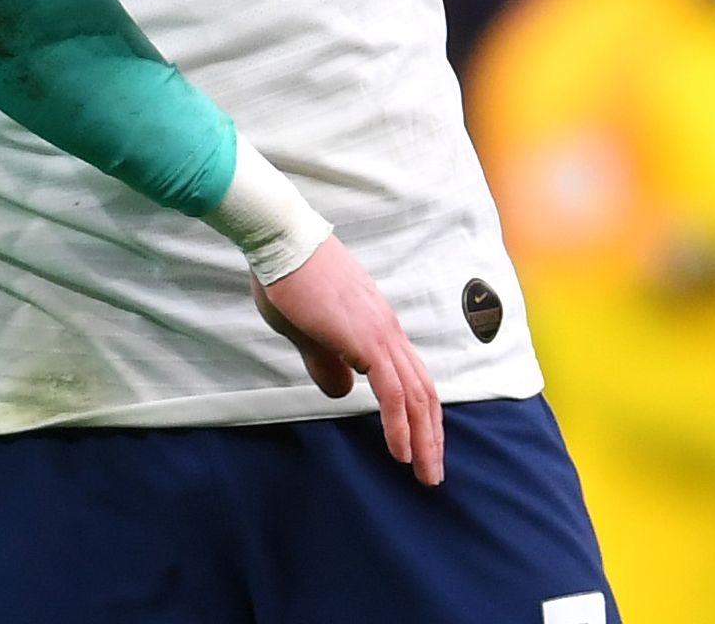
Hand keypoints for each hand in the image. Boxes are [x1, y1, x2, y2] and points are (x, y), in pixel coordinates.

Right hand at [253, 239, 444, 485]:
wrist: (283, 241)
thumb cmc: (287, 278)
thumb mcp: (306, 330)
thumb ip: (326, 361)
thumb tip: (342, 392)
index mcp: (377, 326)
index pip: (411, 377)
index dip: (420, 413)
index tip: (421, 444)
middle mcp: (388, 331)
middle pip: (424, 391)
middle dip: (432, 436)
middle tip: (432, 473)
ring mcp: (380, 335)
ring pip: (416, 397)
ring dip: (424, 440)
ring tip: (425, 473)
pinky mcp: (366, 341)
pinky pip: (393, 392)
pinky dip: (400, 425)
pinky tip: (400, 453)